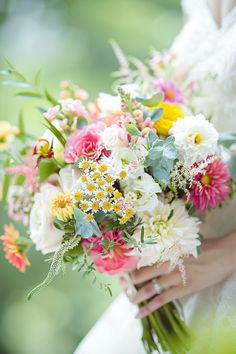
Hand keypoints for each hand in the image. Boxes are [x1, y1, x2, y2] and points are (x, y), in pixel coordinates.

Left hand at [120, 232, 235, 318]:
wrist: (225, 254)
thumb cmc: (206, 244)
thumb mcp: (184, 240)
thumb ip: (170, 244)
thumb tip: (156, 244)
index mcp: (167, 249)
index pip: (143, 258)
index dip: (130, 264)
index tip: (120, 267)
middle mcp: (169, 263)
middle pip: (143, 273)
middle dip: (129, 279)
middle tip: (119, 283)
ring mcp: (176, 277)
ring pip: (150, 287)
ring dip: (136, 294)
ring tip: (127, 298)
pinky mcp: (184, 289)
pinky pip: (162, 300)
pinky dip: (149, 307)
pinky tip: (139, 314)